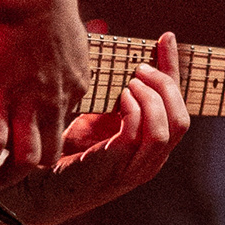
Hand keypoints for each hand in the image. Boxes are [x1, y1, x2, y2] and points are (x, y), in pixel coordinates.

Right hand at [0, 0, 92, 183]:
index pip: (65, 124)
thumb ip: (63, 54)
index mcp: (75, 86)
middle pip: (51, 152)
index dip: (47, 134)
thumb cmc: (47, 3)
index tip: (33, 135)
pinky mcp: (0, 98)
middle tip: (17, 173)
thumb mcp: (68, 35)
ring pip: (27, 159)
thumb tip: (55, 54)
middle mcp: (56, 102)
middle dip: (33, 168)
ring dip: (10, 176)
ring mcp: (28, 104)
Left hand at [0, 32, 189, 224]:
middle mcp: (152, 161)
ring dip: (152, 98)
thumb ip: (118, 98)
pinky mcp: (116, 167)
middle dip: (166, 86)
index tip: (165, 38)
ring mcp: (136, 167)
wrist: (42, 186)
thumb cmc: (69, 149)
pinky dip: (134, 109)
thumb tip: (121, 54)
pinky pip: (139, 133)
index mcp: (153, 147)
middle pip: (181, 120)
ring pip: (168, 128)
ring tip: (130, 82)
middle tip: (141, 68)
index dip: (174, 71)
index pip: (178, 108)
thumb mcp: (100, 118)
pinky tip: (119, 98)